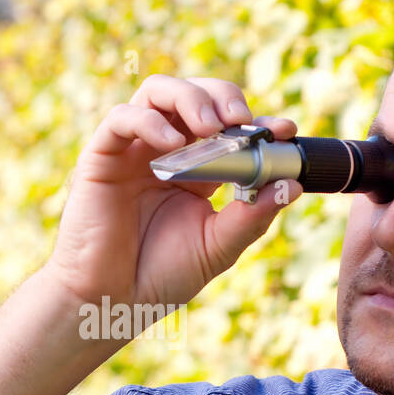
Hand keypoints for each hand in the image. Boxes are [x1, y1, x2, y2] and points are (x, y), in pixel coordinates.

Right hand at [42, 74, 299, 311]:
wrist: (112, 302)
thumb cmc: (160, 277)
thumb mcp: (217, 246)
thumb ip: (252, 216)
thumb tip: (292, 184)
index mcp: (195, 169)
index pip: (228, 127)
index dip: (257, 121)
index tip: (284, 130)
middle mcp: (164, 151)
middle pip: (194, 95)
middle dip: (223, 97)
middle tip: (241, 121)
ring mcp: (132, 151)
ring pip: (158, 92)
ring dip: (190, 98)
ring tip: (211, 125)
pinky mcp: (101, 157)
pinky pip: (122, 119)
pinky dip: (149, 120)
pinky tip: (170, 143)